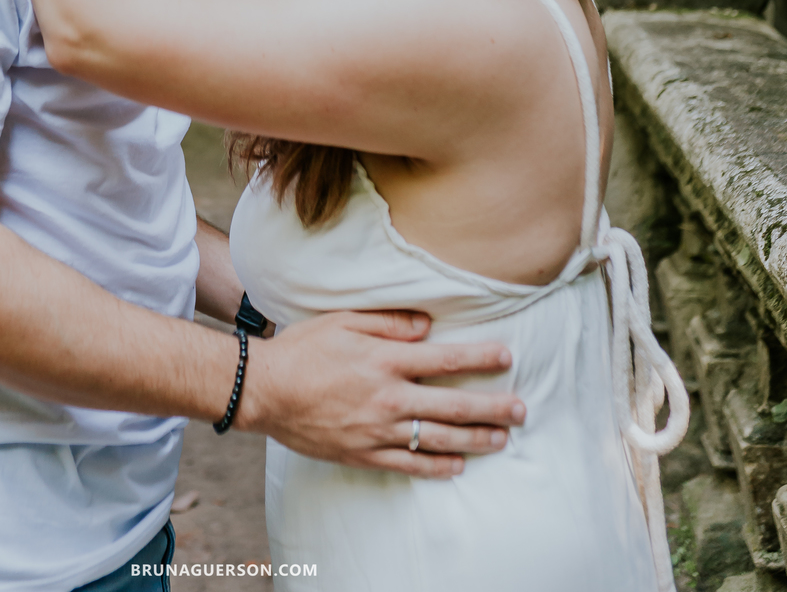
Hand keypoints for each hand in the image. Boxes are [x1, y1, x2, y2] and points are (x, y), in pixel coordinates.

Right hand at [238, 309, 524, 478]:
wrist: (264, 390)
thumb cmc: (303, 348)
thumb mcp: (344, 320)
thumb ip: (389, 322)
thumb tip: (429, 325)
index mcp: (386, 360)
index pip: (446, 359)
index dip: (480, 358)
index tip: (507, 357)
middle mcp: (389, 397)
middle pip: (453, 406)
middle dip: (492, 408)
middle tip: (522, 410)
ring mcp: (378, 429)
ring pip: (439, 438)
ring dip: (475, 440)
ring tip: (502, 439)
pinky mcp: (364, 452)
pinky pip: (409, 463)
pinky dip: (436, 465)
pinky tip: (457, 465)